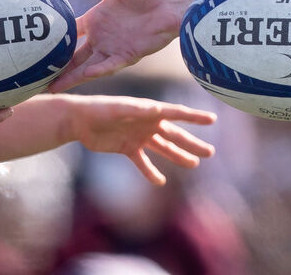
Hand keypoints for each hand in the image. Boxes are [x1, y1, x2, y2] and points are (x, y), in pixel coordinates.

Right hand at [49, 0, 189, 90]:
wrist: (171, 3)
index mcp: (96, 19)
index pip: (70, 33)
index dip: (53, 41)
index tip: (34, 48)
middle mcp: (102, 36)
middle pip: (74, 56)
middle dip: (56, 68)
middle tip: (35, 79)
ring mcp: (114, 48)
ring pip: (87, 66)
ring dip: (71, 76)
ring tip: (51, 89)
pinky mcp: (128, 55)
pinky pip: (109, 66)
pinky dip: (97, 71)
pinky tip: (84, 76)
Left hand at [69, 95, 216, 184]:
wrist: (78, 120)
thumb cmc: (99, 109)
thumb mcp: (119, 108)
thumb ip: (138, 110)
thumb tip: (158, 109)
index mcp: (149, 110)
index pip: (177, 113)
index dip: (195, 116)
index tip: (212, 119)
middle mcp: (147, 123)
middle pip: (174, 134)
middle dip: (192, 143)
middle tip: (210, 152)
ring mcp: (138, 136)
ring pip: (162, 148)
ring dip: (178, 156)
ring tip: (193, 164)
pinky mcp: (126, 147)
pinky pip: (142, 162)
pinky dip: (150, 172)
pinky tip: (160, 182)